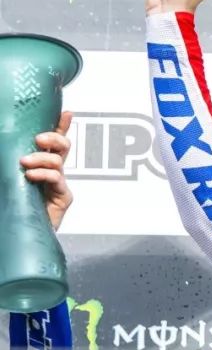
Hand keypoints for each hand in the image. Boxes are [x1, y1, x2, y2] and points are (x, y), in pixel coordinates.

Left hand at [20, 111, 73, 230]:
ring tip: (25, 163)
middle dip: (54, 137)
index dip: (61, 126)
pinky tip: (31, 176)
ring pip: (59, 161)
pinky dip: (46, 174)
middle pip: (63, 146)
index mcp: (40, 166)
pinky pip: (58, 179)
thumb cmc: (12, 208)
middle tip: (38, 139)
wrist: (17, 235)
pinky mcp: (62, 199)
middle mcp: (52, 173)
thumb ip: (8, 167)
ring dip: (43, 158)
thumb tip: (13, 156)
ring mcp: (58, 185)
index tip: (66, 113)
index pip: (53, 143)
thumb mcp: (7, 180)